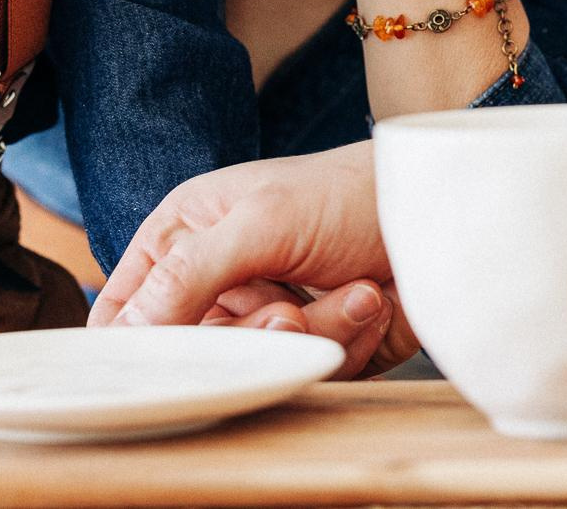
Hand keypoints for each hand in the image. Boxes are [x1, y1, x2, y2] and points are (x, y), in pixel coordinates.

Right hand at [90, 145, 406, 374]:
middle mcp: (221, 279)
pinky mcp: (315, 346)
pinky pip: (310, 373)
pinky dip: (349, 340)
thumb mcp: (260, 220)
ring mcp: (269, 316)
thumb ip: (188, 272)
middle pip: (197, 353)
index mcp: (185, 234)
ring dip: (317, 334)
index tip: (160, 363)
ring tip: (353, 289)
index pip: (125, 307)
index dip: (132, 341)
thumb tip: (127, 331)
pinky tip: (371, 299)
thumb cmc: (347, 192)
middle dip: (254, 335)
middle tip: (288, 309)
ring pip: (259, 367)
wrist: (441, 213)